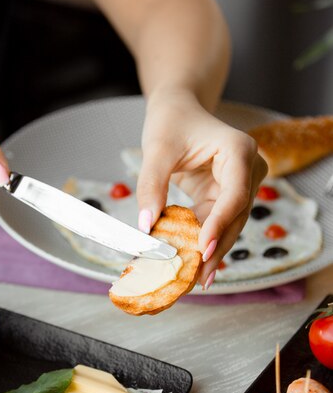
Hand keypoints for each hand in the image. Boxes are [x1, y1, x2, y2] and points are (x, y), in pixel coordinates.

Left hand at [137, 88, 267, 287]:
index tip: (202, 249)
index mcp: (238, 151)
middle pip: (236, 217)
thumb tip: (145, 226)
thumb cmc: (170, 122)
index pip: (235, 195)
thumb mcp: (156, 150)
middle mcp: (247, 170)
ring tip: (196, 280)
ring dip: (212, 251)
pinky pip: (216, 224)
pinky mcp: (224, 197)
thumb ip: (151, 186)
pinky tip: (194, 267)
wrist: (177, 111)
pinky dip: (202, 242)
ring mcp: (239, 185)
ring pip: (229, 225)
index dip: (219, 224)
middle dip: (216, 247)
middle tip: (199, 278)